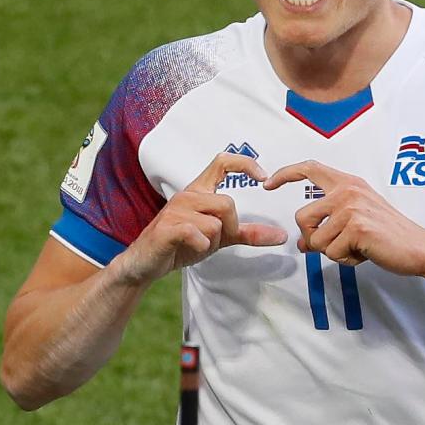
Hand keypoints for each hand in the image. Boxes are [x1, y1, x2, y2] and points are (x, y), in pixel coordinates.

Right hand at [115, 153, 287, 284]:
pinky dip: (201, 245)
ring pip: (215, 222)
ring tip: (197, 245)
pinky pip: (199, 233)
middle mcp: (188, 195)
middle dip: (229, 228)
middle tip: (215, 240)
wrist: (144, 263)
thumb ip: (247, 233)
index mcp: (199, 190)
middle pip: (228, 204)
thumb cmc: (181, 244)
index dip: (245, 164)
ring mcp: (176, 210)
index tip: (264, 178)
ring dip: (213, 241)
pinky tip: (191, 248)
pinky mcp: (167, 228)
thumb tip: (281, 236)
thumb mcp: (218, 237)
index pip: (223, 162)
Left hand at [263, 160, 424, 275]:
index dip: (285, 173)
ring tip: (356, 248)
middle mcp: (347, 191)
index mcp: (348, 183)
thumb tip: (302, 242)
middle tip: (336, 246)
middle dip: (313, 239)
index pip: (310, 168)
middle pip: (302, 217)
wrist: (418, 248)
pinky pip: (331, 253)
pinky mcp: (356, 227)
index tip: (268, 182)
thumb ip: (329, 222)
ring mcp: (351, 207)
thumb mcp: (357, 220)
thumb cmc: (388, 235)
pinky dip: (345, 260)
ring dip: (332, 252)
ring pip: (315, 240)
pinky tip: (364, 254)